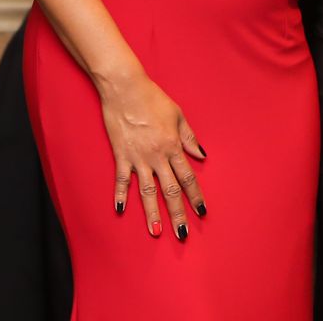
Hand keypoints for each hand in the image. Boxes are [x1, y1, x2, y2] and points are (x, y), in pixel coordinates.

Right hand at [99, 75, 206, 240]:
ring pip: (147, 192)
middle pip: (170, 191)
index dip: (195, 197)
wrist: (125, 88)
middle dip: (177, 214)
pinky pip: (122, 180)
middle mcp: (157, 156)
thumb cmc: (153, 98)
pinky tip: (121, 210)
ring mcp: (138, 158)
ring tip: (155, 232)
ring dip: (151, 213)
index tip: (201, 212)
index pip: (188, 178)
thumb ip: (189, 138)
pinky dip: (121, 195)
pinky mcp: (121, 156)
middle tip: (181, 234)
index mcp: (173, 146)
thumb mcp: (178, 114)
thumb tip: (201, 156)